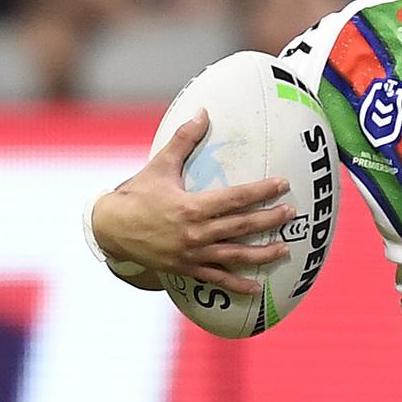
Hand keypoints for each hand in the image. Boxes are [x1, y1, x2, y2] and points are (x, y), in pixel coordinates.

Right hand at [92, 109, 292, 294]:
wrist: (110, 229)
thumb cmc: (138, 194)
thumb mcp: (161, 165)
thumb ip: (184, 139)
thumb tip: (202, 112)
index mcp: (191, 207)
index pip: (235, 198)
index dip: (261, 191)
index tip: (282, 184)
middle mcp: (194, 233)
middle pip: (241, 227)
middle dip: (269, 220)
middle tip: (291, 213)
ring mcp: (191, 254)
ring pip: (234, 256)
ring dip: (262, 254)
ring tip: (285, 249)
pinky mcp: (186, 269)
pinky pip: (215, 279)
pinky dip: (236, 285)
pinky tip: (256, 289)